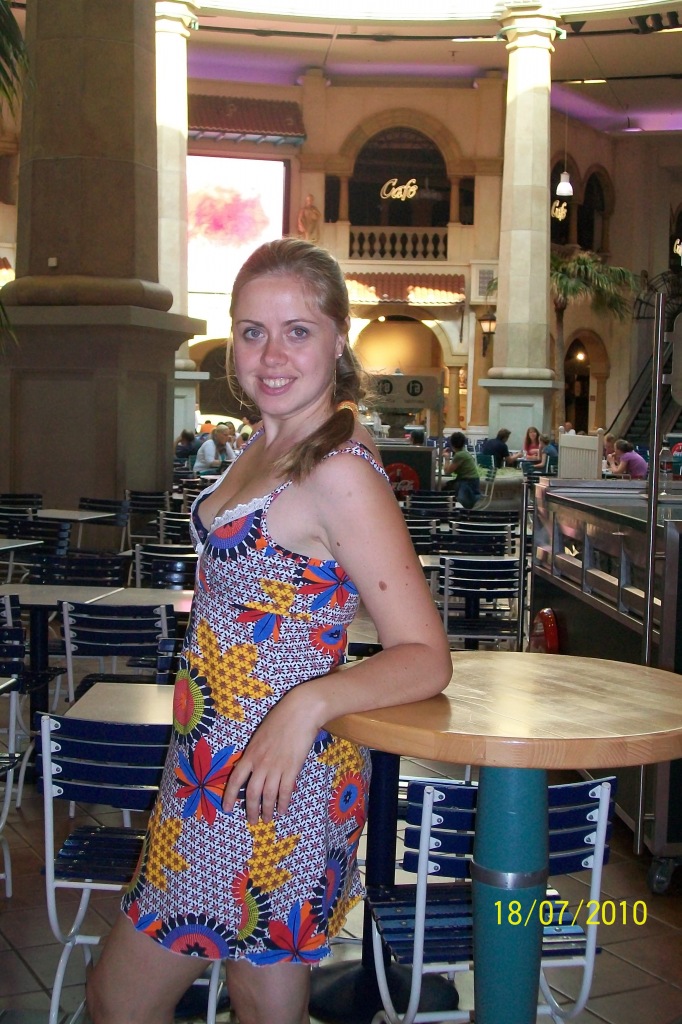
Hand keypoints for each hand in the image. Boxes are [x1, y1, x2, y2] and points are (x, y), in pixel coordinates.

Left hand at [222, 686, 320, 823]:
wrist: (300, 712)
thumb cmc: (281, 719)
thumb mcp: (261, 735)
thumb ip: (256, 752)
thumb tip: (254, 767)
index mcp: (250, 753)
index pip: (235, 779)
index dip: (229, 796)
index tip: (227, 808)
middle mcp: (261, 763)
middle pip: (251, 792)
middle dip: (250, 809)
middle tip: (251, 820)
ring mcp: (276, 766)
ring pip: (268, 795)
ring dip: (267, 810)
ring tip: (267, 819)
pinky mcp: (292, 768)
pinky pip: (285, 791)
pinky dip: (283, 803)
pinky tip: (282, 810)